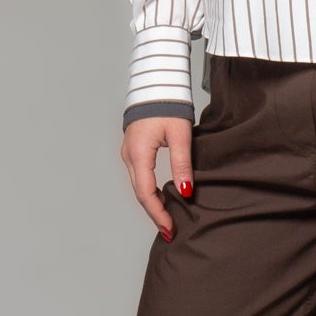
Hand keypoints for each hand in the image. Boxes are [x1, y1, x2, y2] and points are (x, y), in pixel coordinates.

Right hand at [120, 116, 192, 238]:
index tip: (170, 229)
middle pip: (140, 193)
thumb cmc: (168, 105)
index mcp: (138, 154)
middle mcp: (129, 156)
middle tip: (170, 231)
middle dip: (155, 213)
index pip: (146, 193)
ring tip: (167, 219)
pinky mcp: (134, 151)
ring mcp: (129, 154)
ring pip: (139, 186)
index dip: (158, 213)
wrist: (156, 84)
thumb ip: (182, 164)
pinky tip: (162, 199)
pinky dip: (150, 191)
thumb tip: (186, 191)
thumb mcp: (180, 135)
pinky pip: (140, 177)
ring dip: (152, 204)